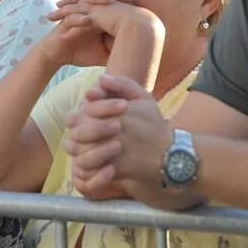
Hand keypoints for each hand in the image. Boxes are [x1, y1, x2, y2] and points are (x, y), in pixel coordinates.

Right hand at [41, 0, 142, 67]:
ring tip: (109, 0)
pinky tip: (87, 21)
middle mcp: (85, 10)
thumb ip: (119, 50)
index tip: (141, 5)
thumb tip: (142, 56)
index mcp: (96, 14)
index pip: (112, 1)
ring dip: (96, 0)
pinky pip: (70, 18)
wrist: (57, 56)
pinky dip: (78, 19)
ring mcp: (73, 15)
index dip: (125, 1)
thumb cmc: (81, 52)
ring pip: (85, 2)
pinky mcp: (62, 23)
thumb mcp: (104, 52)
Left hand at [64, 75, 170, 198]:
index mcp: (119, 110)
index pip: (85, 108)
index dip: (85, 109)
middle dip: (79, 128)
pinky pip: (88, 167)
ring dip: (79, 146)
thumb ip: (122, 84)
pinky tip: (94, 158)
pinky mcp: (114, 168)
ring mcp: (112, 150)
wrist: (170, 156)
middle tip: (87, 129)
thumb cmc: (153, 124)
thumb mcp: (144, 98)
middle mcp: (114, 129)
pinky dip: (86, 163)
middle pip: (78, 129)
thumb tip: (101, 79)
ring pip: (78, 148)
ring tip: (89, 144)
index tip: (91, 112)